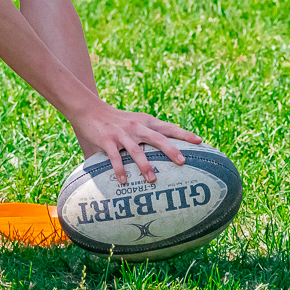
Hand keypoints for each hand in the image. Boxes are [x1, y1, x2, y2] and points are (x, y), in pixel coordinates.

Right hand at [69, 103, 201, 184]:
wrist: (90, 109)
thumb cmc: (116, 120)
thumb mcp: (136, 122)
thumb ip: (148, 134)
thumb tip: (164, 154)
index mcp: (146, 122)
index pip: (169, 128)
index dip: (184, 134)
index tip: (199, 142)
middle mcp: (136, 126)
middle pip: (158, 138)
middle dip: (171, 150)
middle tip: (182, 162)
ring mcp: (122, 133)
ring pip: (137, 150)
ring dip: (145, 165)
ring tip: (153, 180)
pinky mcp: (107, 140)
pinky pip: (115, 157)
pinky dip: (120, 169)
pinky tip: (124, 181)